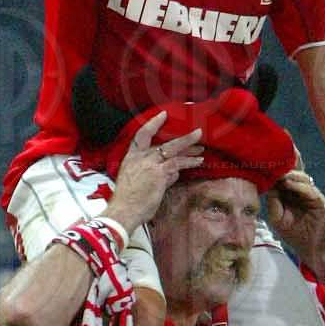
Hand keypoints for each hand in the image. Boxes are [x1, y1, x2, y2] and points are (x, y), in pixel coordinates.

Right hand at [107, 111, 203, 232]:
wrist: (123, 211)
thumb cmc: (128, 202)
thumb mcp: (138, 184)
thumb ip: (158, 176)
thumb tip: (174, 174)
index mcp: (131, 158)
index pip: (141, 135)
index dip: (152, 123)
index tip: (163, 115)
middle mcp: (140, 157)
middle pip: (162, 141)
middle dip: (180, 136)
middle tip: (195, 131)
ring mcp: (150, 164)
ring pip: (173, 149)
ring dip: (189, 146)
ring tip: (201, 146)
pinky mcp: (159, 173)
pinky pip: (177, 163)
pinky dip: (189, 162)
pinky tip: (198, 161)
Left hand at [265, 169, 324, 283]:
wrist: (312, 250)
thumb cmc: (295, 235)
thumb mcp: (278, 219)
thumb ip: (274, 202)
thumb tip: (269, 185)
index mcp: (291, 195)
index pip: (283, 178)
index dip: (275, 172)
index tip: (264, 165)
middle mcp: (302, 193)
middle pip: (294, 175)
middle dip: (284, 169)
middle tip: (271, 165)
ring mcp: (312, 197)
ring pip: (303, 179)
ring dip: (291, 175)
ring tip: (280, 173)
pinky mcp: (320, 204)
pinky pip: (311, 192)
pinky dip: (300, 186)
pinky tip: (289, 183)